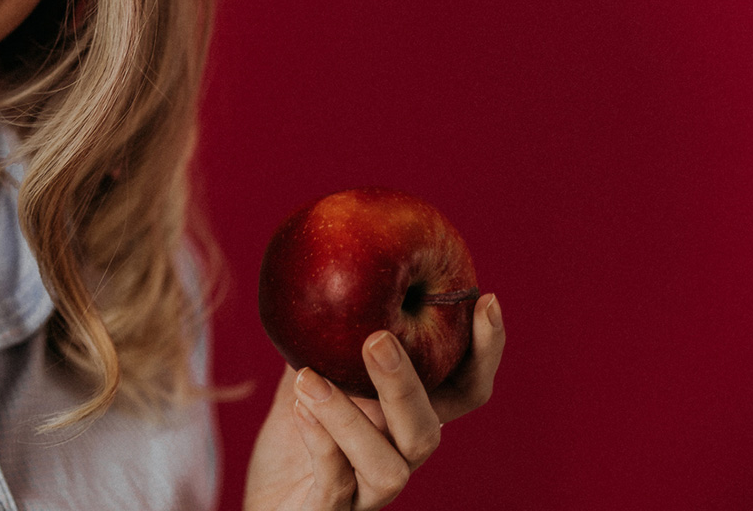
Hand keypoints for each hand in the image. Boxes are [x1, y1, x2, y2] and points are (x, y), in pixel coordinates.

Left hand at [242, 294, 505, 510]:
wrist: (265, 503)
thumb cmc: (296, 437)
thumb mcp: (308, 374)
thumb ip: (328, 333)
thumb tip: (332, 265)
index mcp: (404, 417)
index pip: (464, 391)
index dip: (484, 352)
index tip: (486, 299)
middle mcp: (398, 455)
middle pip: (428, 429)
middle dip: (407, 383)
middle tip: (377, 339)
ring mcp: (368, 492)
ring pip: (389, 468)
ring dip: (350, 420)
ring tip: (310, 378)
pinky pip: (337, 486)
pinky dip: (322, 446)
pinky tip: (298, 408)